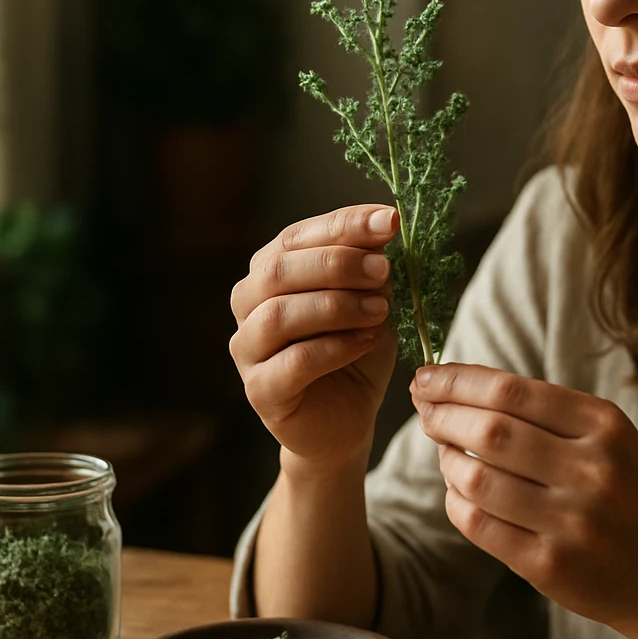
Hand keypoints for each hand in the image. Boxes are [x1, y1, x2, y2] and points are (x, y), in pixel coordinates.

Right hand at [231, 205, 399, 467]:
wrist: (348, 418)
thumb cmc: (355, 350)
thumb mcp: (371, 298)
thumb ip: (370, 264)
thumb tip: (383, 224)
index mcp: (271, 271)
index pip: (297, 236)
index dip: (343, 225)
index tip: (388, 221)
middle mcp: (249, 305)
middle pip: (278, 271)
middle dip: (337, 264)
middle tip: (384, 271)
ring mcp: (248, 349)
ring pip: (279, 315)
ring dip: (337, 306)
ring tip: (381, 311)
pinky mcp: (261, 391)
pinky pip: (293, 362)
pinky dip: (336, 347)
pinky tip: (367, 340)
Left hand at [409, 362, 637, 637]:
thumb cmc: (630, 496)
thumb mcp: (610, 440)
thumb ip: (547, 415)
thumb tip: (460, 387)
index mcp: (606, 426)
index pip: (512, 390)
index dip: (458, 380)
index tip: (427, 376)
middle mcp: (592, 470)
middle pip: (490, 431)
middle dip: (442, 415)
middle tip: (423, 409)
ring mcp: (572, 521)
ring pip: (476, 479)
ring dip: (446, 461)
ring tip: (445, 453)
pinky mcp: (550, 565)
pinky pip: (479, 525)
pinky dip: (456, 503)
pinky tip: (459, 493)